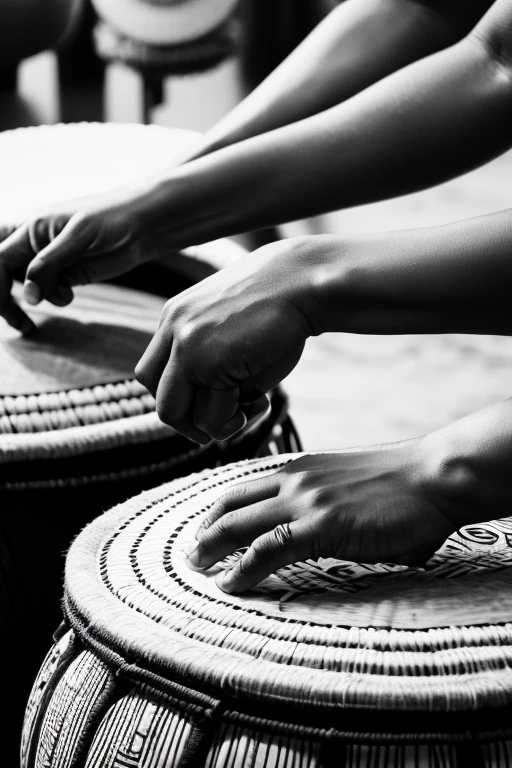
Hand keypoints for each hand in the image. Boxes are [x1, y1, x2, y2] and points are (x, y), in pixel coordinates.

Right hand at [0, 189, 157, 333]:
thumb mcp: (77, 238)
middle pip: (6, 275)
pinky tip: (70, 294)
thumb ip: (48, 265)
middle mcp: (36, 245)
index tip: (11, 305)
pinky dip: (55, 298)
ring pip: (29, 287)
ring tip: (65, 297)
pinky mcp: (70, 274)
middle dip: (8, 300)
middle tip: (22, 323)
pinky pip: (50, 292)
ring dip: (40, 298)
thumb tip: (28, 296)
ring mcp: (53, 261)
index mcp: (30, 229)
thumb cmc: (112, 219)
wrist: (145, 225)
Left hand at [136, 239, 320, 443]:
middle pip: (156, 396)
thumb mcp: (235, 331)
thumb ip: (212, 362)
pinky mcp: (205, 362)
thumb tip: (209, 419)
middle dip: (188, 422)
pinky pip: (210, 418)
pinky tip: (262, 401)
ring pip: (173, 414)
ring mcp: (185, 346)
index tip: (212, 408)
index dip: (179, 399)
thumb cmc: (283, 308)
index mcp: (176, 317)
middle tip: (227, 421)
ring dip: (216, 425)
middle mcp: (173, 328)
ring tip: (252, 407)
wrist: (306, 282)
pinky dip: (236, 421)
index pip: (153, 372)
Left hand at [185, 440, 457, 592]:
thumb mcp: (348, 483)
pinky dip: (243, 569)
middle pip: (230, 504)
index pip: (244, 489)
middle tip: (191, 555)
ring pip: (239, 525)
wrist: (432, 476)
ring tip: (198, 570)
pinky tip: (232, 584)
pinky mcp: (322, 525)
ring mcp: (306, 501)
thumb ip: (324, 501)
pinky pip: (268, 549)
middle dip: (204, 531)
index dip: (218, 512)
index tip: (206, 532)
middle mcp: (294, 480)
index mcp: (300, 469)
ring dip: (212, 549)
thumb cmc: (402, 485)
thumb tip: (322, 530)